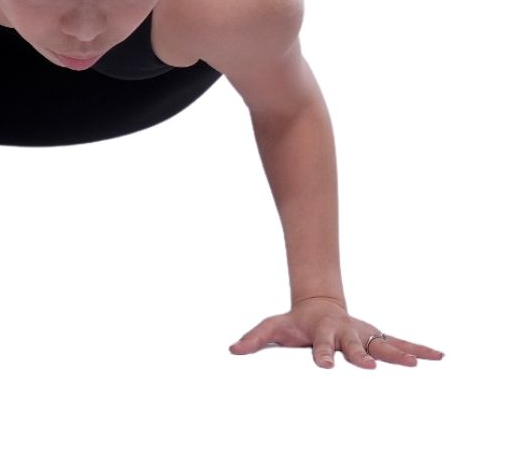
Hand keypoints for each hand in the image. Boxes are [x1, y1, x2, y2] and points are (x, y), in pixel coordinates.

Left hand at [228, 297, 444, 368]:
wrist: (317, 304)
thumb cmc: (295, 321)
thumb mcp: (272, 327)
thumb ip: (254, 339)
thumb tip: (233, 350)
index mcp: (321, 332)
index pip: (320, 345)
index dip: (322, 355)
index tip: (324, 366)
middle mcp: (346, 333)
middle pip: (355, 346)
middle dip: (362, 356)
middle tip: (372, 367)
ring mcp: (363, 334)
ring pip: (383, 344)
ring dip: (399, 354)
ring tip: (417, 363)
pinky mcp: (376, 337)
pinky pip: (400, 342)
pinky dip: (419, 348)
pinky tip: (439, 357)